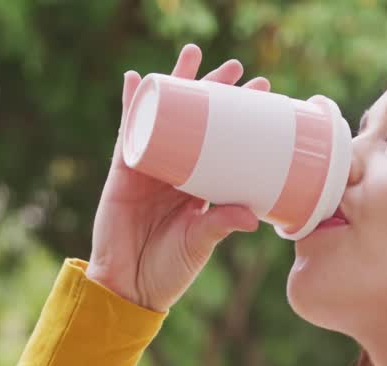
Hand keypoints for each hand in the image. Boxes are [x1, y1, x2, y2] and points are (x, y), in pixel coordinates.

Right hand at [88, 44, 270, 311]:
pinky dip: (131, 106)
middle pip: (196, 121)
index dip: (239, 118)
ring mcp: (148, 169)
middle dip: (213, 91)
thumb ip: (221, 225)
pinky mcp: (123, 173)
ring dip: (175, 84)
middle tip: (236, 67)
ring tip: (191, 55)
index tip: (263, 92)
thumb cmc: (168, 270)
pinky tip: (137, 80)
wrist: (128, 289)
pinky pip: (127, 133)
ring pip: (164, 117)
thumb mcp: (200, 243)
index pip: (224, 143)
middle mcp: (176, 172)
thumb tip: (251, 214)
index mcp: (199, 187)